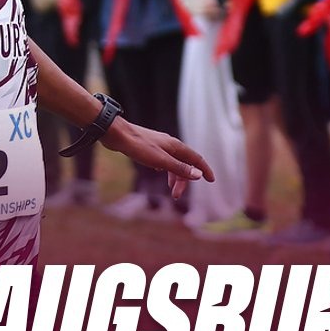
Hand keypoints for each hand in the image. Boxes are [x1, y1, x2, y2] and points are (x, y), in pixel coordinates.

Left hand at [98, 118, 212, 198]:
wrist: (118, 135)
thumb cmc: (139, 147)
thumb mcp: (161, 161)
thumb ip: (179, 168)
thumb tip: (198, 174)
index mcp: (176, 146)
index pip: (196, 159)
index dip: (204, 170)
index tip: (211, 180)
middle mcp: (170, 144)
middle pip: (185, 163)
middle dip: (184, 180)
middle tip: (177, 195)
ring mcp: (160, 145)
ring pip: (174, 162)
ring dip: (175, 177)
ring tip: (171, 190)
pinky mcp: (150, 147)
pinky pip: (164, 159)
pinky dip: (166, 169)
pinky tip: (159, 172)